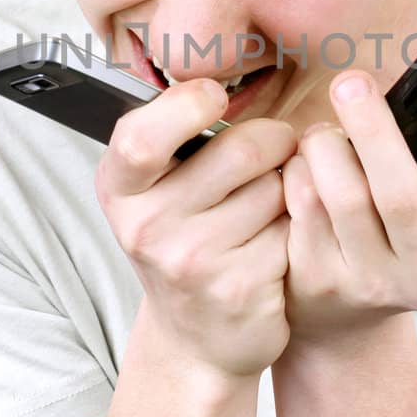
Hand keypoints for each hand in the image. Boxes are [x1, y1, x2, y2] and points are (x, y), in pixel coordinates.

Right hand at [95, 78, 297, 380]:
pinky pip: (296, 226)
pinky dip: (298, 228)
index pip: (142, 137)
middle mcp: (146, 226)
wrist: (196, 338)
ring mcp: (193, 261)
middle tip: (272, 155)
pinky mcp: (242, 286)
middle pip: (241, 149)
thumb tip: (221, 78)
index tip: (215, 97)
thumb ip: (174, 133)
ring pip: (278, 186)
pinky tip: (276, 246)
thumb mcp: (154, 188)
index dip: (188, 105)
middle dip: (273, 141)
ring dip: (287, 188)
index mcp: (118, 188)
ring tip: (265, 210)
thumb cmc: (183, 241)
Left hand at [280, 70, 416, 347]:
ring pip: (339, 194)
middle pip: (398, 193)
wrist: (348, 320)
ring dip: (325, 146)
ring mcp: (370, 285)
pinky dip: (298, 171)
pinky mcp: (319, 281)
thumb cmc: (398, 238)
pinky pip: (302, 205)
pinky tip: (303, 167)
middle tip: (352, 83)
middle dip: (374, 129)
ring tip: (323, 134)